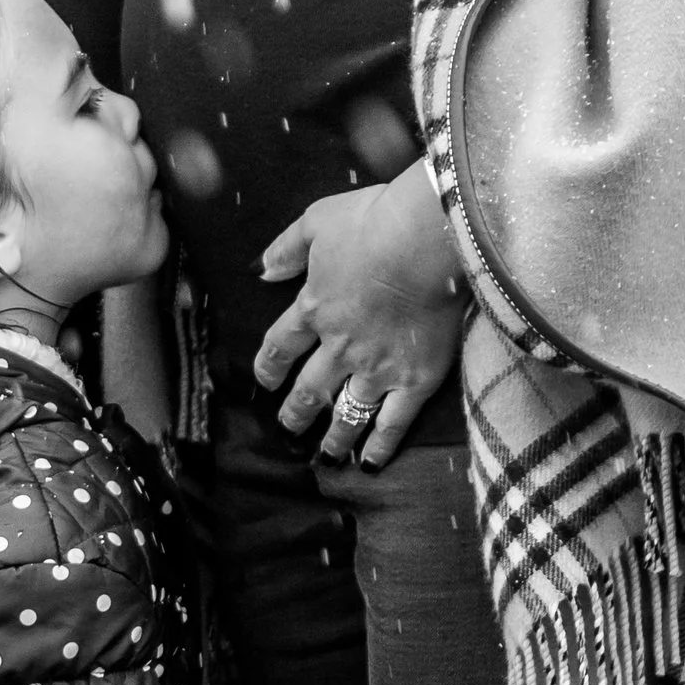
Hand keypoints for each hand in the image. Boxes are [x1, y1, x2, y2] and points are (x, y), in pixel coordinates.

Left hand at [252, 164, 462, 467]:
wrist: (426, 239)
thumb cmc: (373, 221)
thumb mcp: (317, 221)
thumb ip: (285, 248)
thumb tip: (259, 270)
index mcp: (313, 309)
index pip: (279, 346)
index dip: (268, 366)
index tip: (264, 382)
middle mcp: (338, 347)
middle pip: (308, 388)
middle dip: (295, 412)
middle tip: (288, 428)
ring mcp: (375, 368)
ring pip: (345, 413)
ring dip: (331, 437)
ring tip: (324, 455)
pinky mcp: (414, 380)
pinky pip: (392, 423)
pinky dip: (378, 446)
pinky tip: (368, 464)